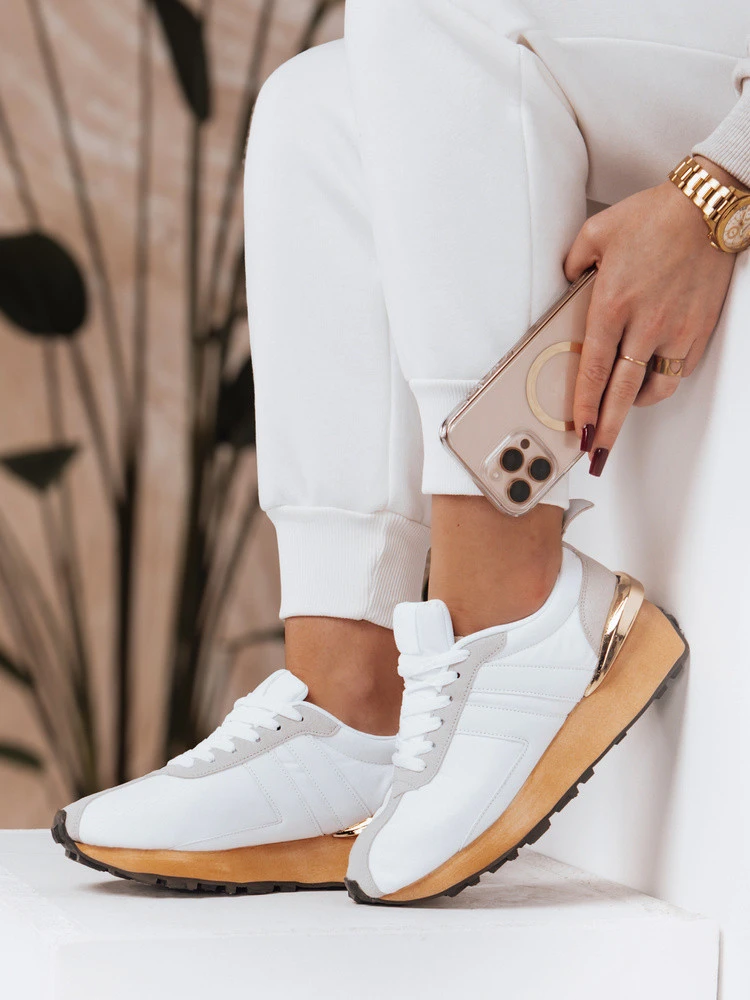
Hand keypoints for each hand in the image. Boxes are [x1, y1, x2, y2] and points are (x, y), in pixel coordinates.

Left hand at [563, 155, 736, 474]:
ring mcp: (676, 330)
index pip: (593, 368)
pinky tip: (651, 383)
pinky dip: (663, 382)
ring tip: (623, 415)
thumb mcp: (595, 233)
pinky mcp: (699, 330)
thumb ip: (573, 264)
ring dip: (636, 407)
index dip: (585, 404)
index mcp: (613, 304)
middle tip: (598, 451)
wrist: (707, 208)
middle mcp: (645, 323)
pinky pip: (678, 370)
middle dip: (608, 428)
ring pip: (655, 388)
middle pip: (622, 392)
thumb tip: (566, 285)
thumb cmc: (654, 217)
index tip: (579, 427)